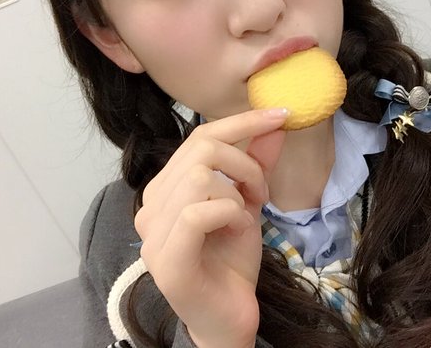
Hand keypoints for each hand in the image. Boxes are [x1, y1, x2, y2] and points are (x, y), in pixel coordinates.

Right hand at [134, 109, 287, 347]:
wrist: (229, 315)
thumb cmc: (231, 259)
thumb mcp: (248, 202)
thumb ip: (256, 164)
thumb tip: (274, 125)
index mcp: (165, 188)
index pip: (199, 137)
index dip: (242, 121)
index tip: (280, 115)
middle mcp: (151, 206)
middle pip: (201, 150)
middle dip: (246, 163)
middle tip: (261, 192)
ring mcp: (153, 234)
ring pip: (199, 177)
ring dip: (238, 192)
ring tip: (247, 215)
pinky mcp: (167, 260)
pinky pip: (199, 213)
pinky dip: (230, 214)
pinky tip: (239, 230)